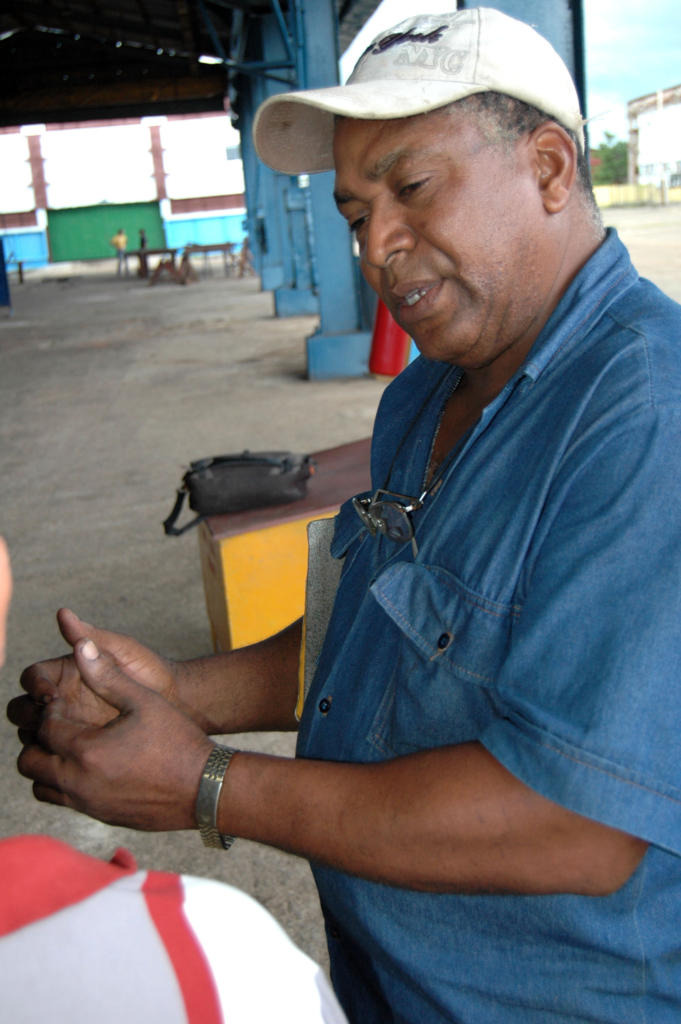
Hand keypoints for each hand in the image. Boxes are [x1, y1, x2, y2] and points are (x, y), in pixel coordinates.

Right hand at [7, 608, 178, 742]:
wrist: (176, 705)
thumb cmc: (150, 671)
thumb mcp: (123, 651)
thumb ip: (92, 637)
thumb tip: (63, 613)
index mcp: (67, 672)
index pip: (32, 677)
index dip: (34, 685)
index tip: (50, 696)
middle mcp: (63, 698)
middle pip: (22, 708)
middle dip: (28, 714)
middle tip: (49, 722)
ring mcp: (71, 724)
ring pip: (33, 734)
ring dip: (37, 739)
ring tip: (58, 743)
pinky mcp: (81, 748)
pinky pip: (55, 755)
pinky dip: (54, 758)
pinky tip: (70, 759)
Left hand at [17, 637, 213, 830]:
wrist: (204, 789)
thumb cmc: (177, 741)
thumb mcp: (144, 701)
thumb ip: (107, 675)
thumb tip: (80, 646)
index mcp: (87, 750)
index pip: (44, 729)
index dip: (51, 712)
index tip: (68, 703)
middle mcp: (79, 782)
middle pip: (30, 762)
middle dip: (40, 740)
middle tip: (65, 725)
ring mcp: (88, 804)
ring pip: (40, 787)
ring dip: (48, 765)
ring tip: (74, 746)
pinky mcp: (99, 817)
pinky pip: (63, 801)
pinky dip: (64, 784)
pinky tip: (92, 765)